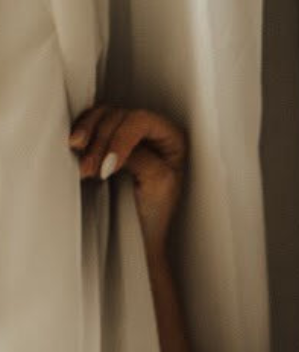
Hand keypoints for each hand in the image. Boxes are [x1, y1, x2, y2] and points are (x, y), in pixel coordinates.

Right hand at [68, 104, 188, 258]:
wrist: (138, 235)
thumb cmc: (154, 213)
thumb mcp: (158, 184)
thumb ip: (142, 159)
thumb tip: (115, 146)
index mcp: (171, 137)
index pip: (141, 121)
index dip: (120, 140)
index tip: (107, 167)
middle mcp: (151, 131)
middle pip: (118, 116)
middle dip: (100, 142)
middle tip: (89, 171)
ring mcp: (128, 134)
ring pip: (101, 117)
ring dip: (86, 137)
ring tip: (82, 166)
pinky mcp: (107, 141)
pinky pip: (90, 126)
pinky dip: (81, 135)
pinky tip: (75, 150)